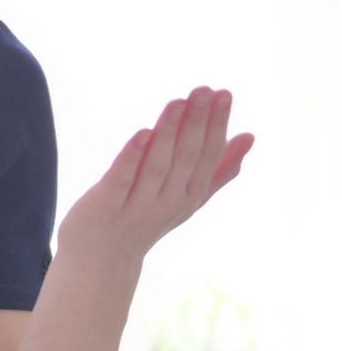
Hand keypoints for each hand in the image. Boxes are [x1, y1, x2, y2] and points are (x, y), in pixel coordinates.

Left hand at [57, 85, 255, 264]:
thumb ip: (219, 170)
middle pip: (186, 158)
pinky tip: (142, 133)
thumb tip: (250, 136)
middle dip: (196, 123)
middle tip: (204, 90)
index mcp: (189, 195)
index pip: (207, 156)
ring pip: (157, 166)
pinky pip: (121, 180)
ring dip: (168, 133)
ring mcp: (137, 206)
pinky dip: (132, 158)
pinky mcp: (105, 207)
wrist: (101, 260)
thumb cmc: (145, 219)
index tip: (223, 93)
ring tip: (177, 103)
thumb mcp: (187, 197)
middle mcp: (168, 202)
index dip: (216, 125)